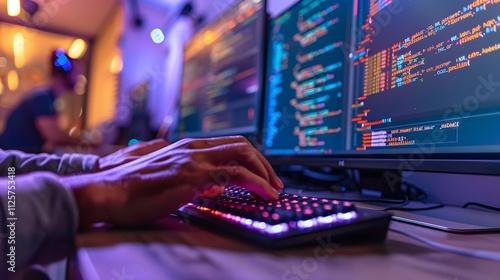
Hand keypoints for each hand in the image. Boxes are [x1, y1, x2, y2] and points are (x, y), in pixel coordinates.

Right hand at [63, 136, 283, 226]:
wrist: (106, 191)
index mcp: (186, 147)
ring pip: (243, 155)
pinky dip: (257, 183)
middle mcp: (193, 148)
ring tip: (274, 189)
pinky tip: (264, 194)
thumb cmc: (129, 187)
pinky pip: (235, 175)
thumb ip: (188, 176)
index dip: (250, 158)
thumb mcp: (164, 176)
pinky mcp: (193, 175)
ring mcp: (194, 159)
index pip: (228, 145)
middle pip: (242, 145)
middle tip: (274, 181)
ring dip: (265, 172)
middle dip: (263, 163)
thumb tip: (209, 185)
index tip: (260, 174)